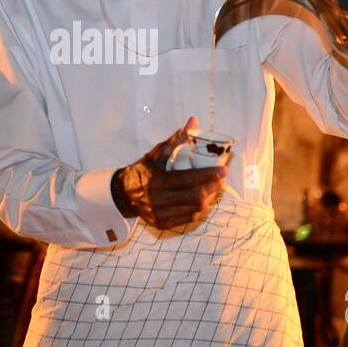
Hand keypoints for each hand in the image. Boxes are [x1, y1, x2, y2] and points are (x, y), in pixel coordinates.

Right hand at [111, 117, 226, 230]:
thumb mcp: (157, 153)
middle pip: (195, 197)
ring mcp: (160, 215)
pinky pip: (189, 218)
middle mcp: (157, 201)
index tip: (224, 169)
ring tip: (214, 186)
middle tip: (221, 178)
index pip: (188, 179)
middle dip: (213, 187)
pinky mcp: (162, 224)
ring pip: (195, 209)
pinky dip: (200, 208)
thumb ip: (177, 139)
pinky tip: (204, 198)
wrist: (123, 193)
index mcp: (156, 181)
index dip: (209, 175)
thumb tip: (194, 121)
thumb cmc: (143, 170)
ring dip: (209, 197)